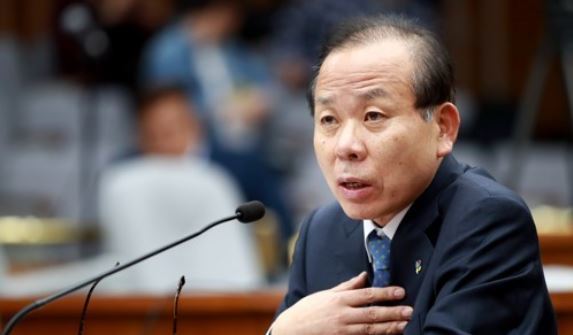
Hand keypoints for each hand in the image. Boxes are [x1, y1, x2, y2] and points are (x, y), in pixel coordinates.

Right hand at [271, 272, 412, 334]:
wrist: (290, 331)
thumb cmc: (307, 311)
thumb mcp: (325, 295)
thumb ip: (347, 287)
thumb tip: (364, 276)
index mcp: (338, 300)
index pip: (366, 295)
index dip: (385, 293)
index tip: (400, 292)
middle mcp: (341, 315)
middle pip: (372, 313)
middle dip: (393, 312)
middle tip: (410, 311)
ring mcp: (342, 331)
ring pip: (370, 329)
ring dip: (389, 327)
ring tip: (404, 324)